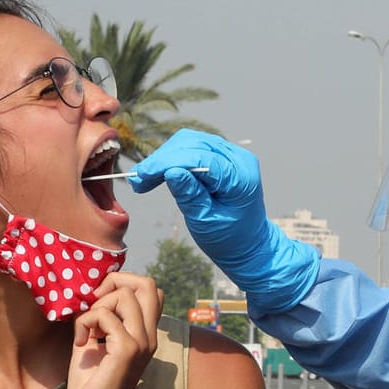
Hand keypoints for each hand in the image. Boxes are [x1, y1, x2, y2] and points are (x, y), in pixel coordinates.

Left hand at [67, 272, 162, 388]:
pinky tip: (80, 343)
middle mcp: (149, 336)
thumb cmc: (91, 384)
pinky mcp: (126, 350)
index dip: (123, 285)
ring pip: (125, 295)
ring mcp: (141, 342)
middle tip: (94, 304)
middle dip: (115, 281)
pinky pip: (104, 315)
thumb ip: (100, 318)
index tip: (99, 303)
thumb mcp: (95, 342)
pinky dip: (85, 323)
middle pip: (148, 284)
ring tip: (86, 330)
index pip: (150, 291)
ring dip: (97, 306)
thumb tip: (92, 293)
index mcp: (145, 334)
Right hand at [130, 130, 319, 312]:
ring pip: (190, 142)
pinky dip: (174, 159)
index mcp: (240, 177)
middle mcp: (239, 160)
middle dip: (162, 159)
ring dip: (165, 158)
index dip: (166, 163)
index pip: (198, 158)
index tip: (141, 176)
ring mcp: (233, 156)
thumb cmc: (230, 239)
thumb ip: (189, 195)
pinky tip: (159, 174)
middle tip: (138, 180)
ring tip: (145, 179)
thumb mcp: (205, 222)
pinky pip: (194, 149)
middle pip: (192, 144)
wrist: (249, 245)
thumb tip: (170, 171)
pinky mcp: (223, 158)